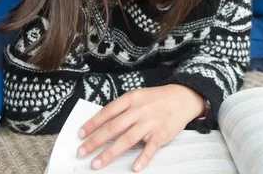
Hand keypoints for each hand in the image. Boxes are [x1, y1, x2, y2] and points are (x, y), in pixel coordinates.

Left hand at [77, 84, 203, 171]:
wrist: (183, 97)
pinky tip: (134, 167)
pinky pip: (150, 148)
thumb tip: (102, 124)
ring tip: (97, 163)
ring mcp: (150, 123)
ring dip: (109, 153)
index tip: (80, 134)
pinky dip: (142, 159)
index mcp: (131, 99)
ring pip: (127, 140)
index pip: (107, 112)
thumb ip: (122, 109)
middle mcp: (139, 110)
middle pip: (113, 128)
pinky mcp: (161, 134)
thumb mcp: (138, 96)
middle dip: (94, 141)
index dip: (92, 124)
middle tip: (81, 152)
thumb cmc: (157, 98)